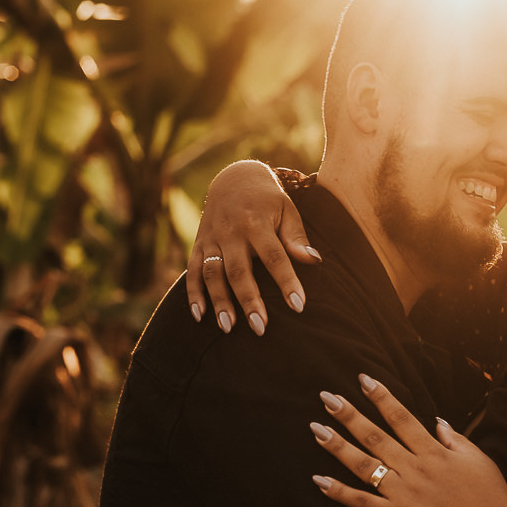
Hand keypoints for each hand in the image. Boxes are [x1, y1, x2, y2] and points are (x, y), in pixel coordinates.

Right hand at [186, 160, 321, 334]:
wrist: (234, 178)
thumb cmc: (269, 200)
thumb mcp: (287, 210)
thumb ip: (296, 237)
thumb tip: (314, 261)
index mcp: (257, 223)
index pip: (274, 256)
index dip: (286, 281)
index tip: (298, 306)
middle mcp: (231, 232)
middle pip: (239, 270)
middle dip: (249, 300)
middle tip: (260, 327)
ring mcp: (211, 239)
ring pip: (212, 274)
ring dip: (219, 302)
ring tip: (228, 328)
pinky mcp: (198, 245)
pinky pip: (192, 272)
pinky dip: (194, 294)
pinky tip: (200, 316)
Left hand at [310, 376, 506, 506]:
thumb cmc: (491, 499)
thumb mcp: (478, 460)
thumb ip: (455, 439)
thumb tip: (437, 421)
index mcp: (434, 452)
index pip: (402, 418)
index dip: (382, 397)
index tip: (364, 379)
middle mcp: (414, 468)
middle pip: (376, 436)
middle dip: (350, 415)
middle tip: (327, 397)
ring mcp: (403, 494)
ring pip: (364, 465)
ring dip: (338, 446)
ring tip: (316, 429)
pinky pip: (363, 504)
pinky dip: (340, 493)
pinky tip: (319, 481)